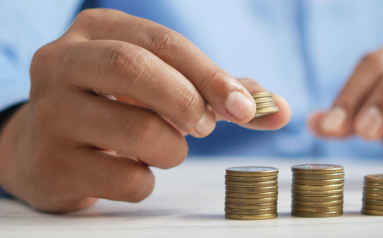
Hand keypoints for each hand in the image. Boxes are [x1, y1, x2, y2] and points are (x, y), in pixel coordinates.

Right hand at [0, 9, 289, 211]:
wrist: (45, 147)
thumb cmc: (117, 107)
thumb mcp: (160, 83)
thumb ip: (219, 92)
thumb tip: (279, 109)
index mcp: (97, 30)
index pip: (163, 42)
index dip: (211, 75)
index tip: (245, 107)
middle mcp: (63, 62)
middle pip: (136, 69)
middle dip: (188, 101)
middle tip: (205, 126)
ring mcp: (50, 113)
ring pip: (139, 132)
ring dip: (173, 149)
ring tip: (164, 147)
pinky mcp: (51, 163)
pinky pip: (127, 179)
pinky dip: (147, 180)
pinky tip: (131, 169)